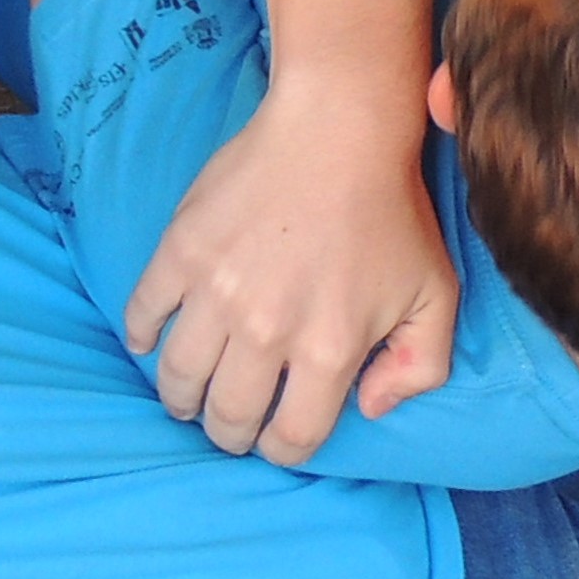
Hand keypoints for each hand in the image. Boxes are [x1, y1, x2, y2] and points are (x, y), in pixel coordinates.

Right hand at [122, 88, 460, 464]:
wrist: (337, 129)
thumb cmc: (390, 212)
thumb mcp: (436, 294)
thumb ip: (419, 367)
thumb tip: (369, 409)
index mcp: (329, 350)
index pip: (290, 438)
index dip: (281, 449)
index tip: (275, 438)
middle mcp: (268, 331)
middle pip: (226, 417)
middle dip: (227, 433)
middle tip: (228, 423)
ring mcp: (217, 291)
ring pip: (178, 376)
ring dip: (180, 397)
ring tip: (188, 394)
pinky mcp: (180, 252)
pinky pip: (142, 314)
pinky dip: (142, 337)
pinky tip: (154, 340)